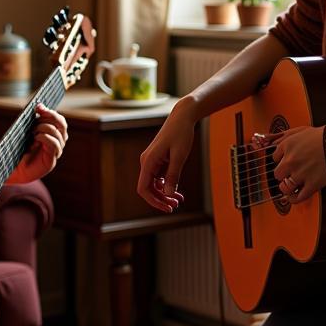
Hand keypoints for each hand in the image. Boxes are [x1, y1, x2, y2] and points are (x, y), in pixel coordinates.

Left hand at [8, 104, 68, 183]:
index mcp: (53, 135)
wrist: (12, 168)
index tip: (38, 107)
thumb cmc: (19, 149)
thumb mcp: (27, 131)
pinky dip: (46, 138)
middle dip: (49, 117)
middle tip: (36, 117)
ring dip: (45, 128)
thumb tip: (40, 105)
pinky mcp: (51, 161)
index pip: (60, 121)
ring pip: (58, 134)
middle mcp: (57, 144)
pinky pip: (55, 145)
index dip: (51, 112)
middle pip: (62, 125)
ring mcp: (55, 153)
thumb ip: (35, 120)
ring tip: (33, 130)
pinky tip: (36, 137)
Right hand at [137, 98, 193, 212]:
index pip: (143, 188)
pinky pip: (159, 177)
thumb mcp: (179, 156)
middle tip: (175, 206)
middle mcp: (147, 162)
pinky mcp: (158, 160)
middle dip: (161, 199)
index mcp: (148, 161)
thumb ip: (173, 175)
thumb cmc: (181, 133)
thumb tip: (167, 194)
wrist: (183, 117)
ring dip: (165, 194)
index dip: (153, 201)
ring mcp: (152, 161)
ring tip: (179, 200)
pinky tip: (177, 191)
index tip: (167, 208)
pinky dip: (167, 185)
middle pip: (148, 188)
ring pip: (154, 184)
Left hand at [270, 125, 325, 204]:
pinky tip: (292, 197)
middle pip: (277, 174)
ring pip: (285, 187)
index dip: (281, 161)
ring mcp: (300, 173)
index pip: (274, 157)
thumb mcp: (303, 129)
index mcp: (288, 145)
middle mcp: (291, 160)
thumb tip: (274, 140)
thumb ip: (288, 135)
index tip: (285, 162)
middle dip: (283, 174)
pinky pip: (298, 197)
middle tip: (289, 173)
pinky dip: (293, 199)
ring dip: (287, 187)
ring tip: (291, 186)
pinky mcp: (312, 184)